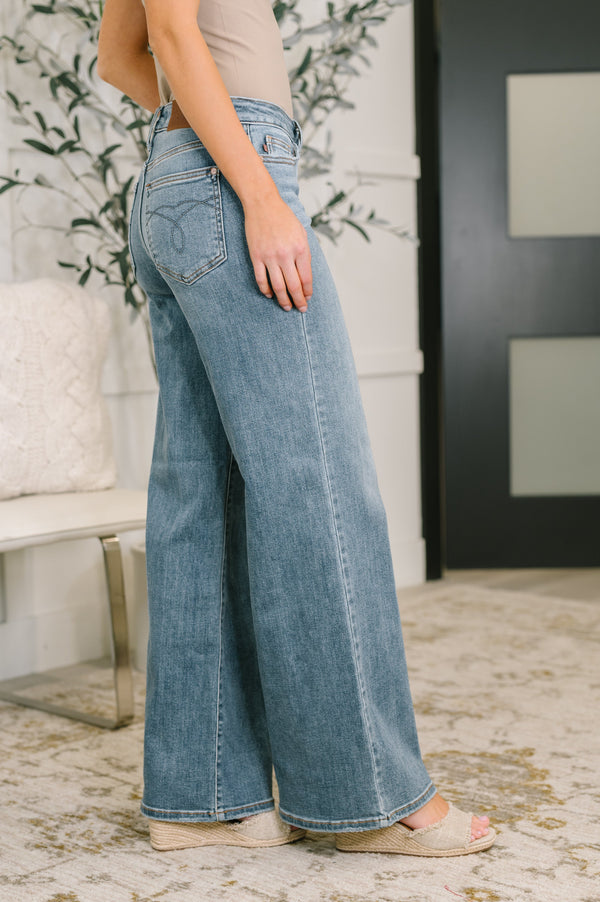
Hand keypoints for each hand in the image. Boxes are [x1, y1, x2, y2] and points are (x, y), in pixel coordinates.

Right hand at [244, 193, 312, 311]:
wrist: (263, 204)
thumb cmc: (284, 218)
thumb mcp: (302, 233)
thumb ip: (305, 254)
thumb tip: (306, 276)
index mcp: (300, 249)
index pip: (306, 278)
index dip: (307, 292)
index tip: (308, 298)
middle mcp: (286, 255)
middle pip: (293, 286)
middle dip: (298, 301)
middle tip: (301, 309)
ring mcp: (270, 256)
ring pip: (278, 286)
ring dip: (283, 300)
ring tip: (286, 307)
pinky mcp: (256, 256)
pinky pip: (261, 279)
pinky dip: (266, 290)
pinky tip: (269, 295)